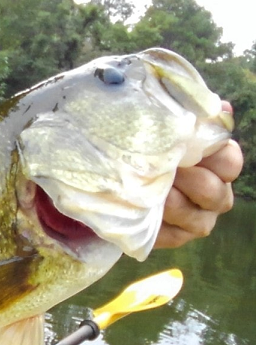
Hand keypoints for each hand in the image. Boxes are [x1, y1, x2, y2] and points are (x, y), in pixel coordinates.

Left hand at [155, 101, 242, 248]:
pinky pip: (174, 236)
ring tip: (154, 189)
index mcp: (219, 166)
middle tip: (165, 169)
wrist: (115, 176)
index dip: (210, 155)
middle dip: (189, 179)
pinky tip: (144, 210)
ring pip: (199, 219)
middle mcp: (216, 194)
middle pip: (216, 191)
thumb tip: (221, 107)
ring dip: (174, 203)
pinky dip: (160, 223)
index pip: (230, 161)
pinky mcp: (175, 237)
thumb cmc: (148, 149)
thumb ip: (191, 116)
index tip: (183, 145)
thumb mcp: (164, 129)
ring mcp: (198, 219)